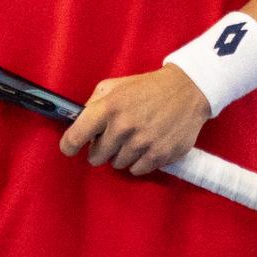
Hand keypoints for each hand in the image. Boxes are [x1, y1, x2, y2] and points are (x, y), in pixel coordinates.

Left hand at [58, 66, 211, 176]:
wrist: (187, 90)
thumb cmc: (146, 88)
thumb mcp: (114, 85)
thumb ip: (92, 103)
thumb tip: (78, 124)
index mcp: (108, 108)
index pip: (75, 137)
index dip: (69, 146)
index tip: (70, 148)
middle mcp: (123, 127)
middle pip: (95, 157)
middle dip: (100, 149)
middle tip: (112, 138)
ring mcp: (142, 143)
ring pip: (117, 164)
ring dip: (121, 155)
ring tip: (133, 138)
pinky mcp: (160, 155)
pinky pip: (137, 170)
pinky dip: (138, 161)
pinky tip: (145, 146)